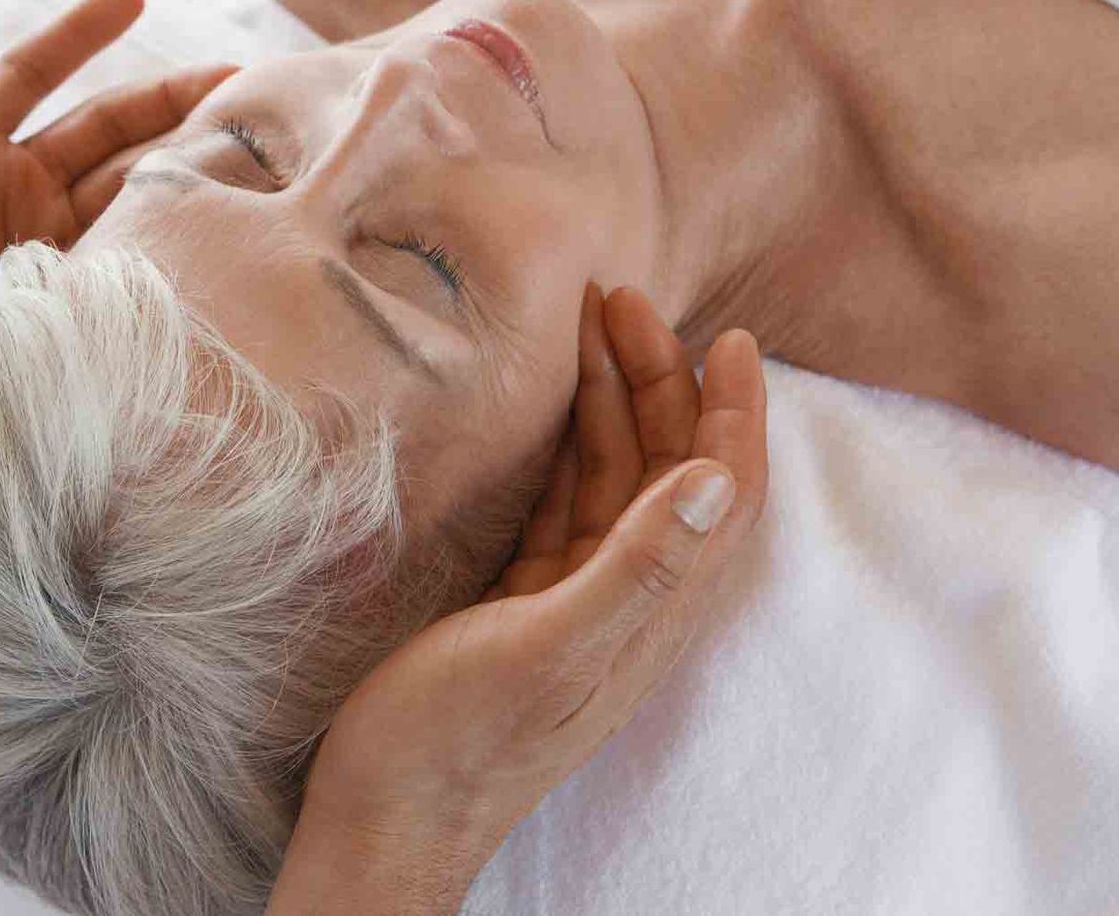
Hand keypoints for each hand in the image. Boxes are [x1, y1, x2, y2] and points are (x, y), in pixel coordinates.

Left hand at [0, 0, 231, 460]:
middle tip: (245, 81)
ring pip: (134, 185)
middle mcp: (12, 192)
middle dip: (172, 97)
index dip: (81, 31)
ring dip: (189, 161)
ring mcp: (48, 248)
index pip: (32, 73)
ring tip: (259, 143)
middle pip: (107, 127)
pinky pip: (139, 252)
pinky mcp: (75, 301)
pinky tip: (229, 220)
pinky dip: (183, 231)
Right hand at [272, 285, 767, 913]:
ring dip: (608, 401)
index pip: (723, 494)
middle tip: (622, 300)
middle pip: (668, 469)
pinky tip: (542, 406)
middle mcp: (628, 599)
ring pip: (611, 478)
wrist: (384, 818)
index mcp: (651, 611)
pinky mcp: (525, 602)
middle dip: (660, 380)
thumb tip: (716, 478)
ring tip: (583, 325)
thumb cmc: (457, 746)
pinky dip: (560, 445)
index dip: (734, 413)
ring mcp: (576, 599)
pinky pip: (561, 503)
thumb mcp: (548, 652)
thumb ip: (636, 569)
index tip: (728, 337)